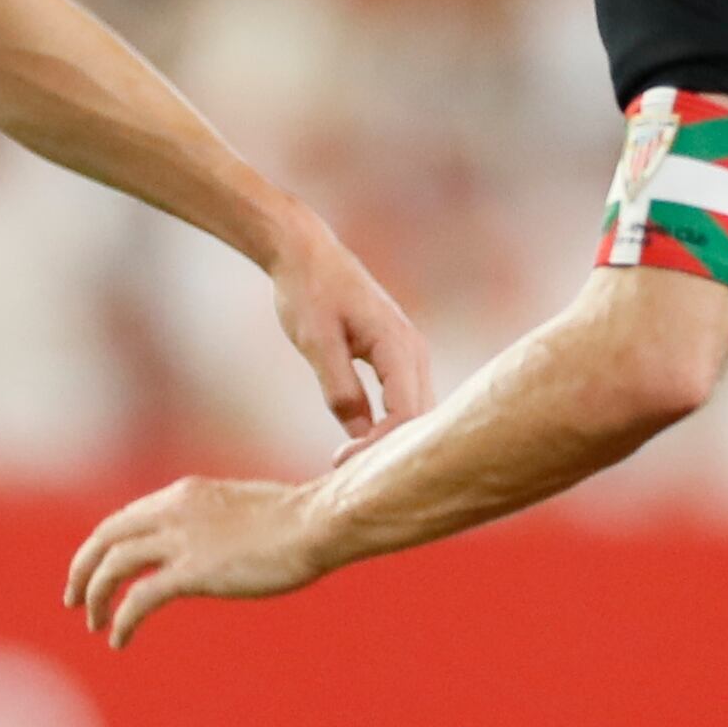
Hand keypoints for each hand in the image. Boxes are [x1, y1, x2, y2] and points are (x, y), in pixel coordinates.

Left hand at [68, 475, 325, 647]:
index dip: (101, 546)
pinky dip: (121, 620)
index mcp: (184, 494)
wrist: (318, 524)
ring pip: (113, 566)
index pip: (124, 519)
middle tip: (72, 598)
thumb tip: (211, 543)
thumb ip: (215, 523)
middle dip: (82, 569)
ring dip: (95, 596)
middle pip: (105, 537)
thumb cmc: (298, 521)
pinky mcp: (193, 572)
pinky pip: (139, 599)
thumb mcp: (244, 510)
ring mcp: (181, 540)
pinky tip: (118, 639)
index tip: (94, 570)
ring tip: (93, 623)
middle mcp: (173, 511)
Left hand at [268, 217, 431, 442]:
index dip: (379, 447)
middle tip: (343, 472)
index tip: (339, 462)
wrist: (307, 255)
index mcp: (399, 346)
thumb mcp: (317, 343)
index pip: (407, 414)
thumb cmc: (308, 292)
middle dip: (388, 451)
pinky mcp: (399, 359)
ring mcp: (411, 354)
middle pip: (420, 419)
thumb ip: (340, 390)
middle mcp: (415, 351)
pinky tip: (361, 443)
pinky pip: (405, 402)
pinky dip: (388, 426)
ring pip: (417, 413)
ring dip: (389, 442)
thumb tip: (358, 436)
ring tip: (351, 464)